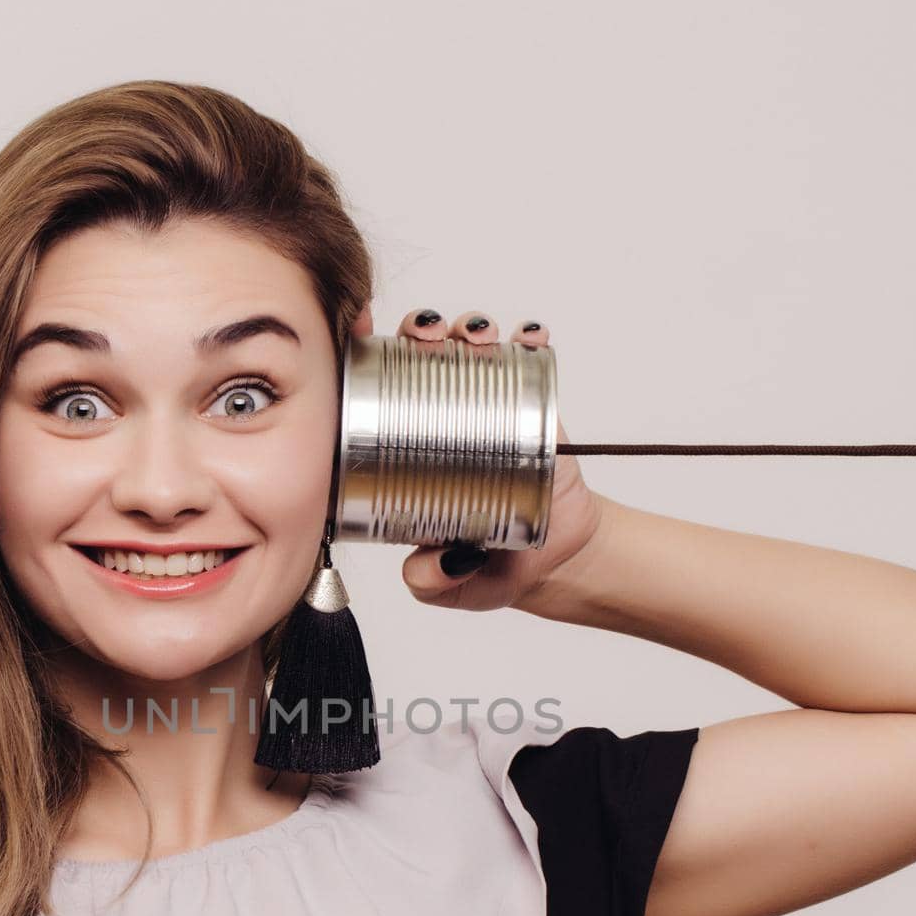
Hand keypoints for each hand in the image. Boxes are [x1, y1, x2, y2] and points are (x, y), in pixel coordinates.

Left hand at [347, 304, 605, 612]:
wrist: (557, 563)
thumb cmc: (491, 568)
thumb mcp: (450, 586)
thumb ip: (429, 582)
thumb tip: (425, 565)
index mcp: (405, 451)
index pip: (374, 394)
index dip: (362, 358)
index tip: (358, 335)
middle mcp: (443, 420)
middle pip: (423, 355)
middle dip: (420, 329)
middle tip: (427, 339)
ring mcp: (490, 408)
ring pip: (472, 350)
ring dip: (470, 328)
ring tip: (477, 338)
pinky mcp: (534, 409)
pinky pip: (530, 361)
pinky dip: (530, 340)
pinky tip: (528, 338)